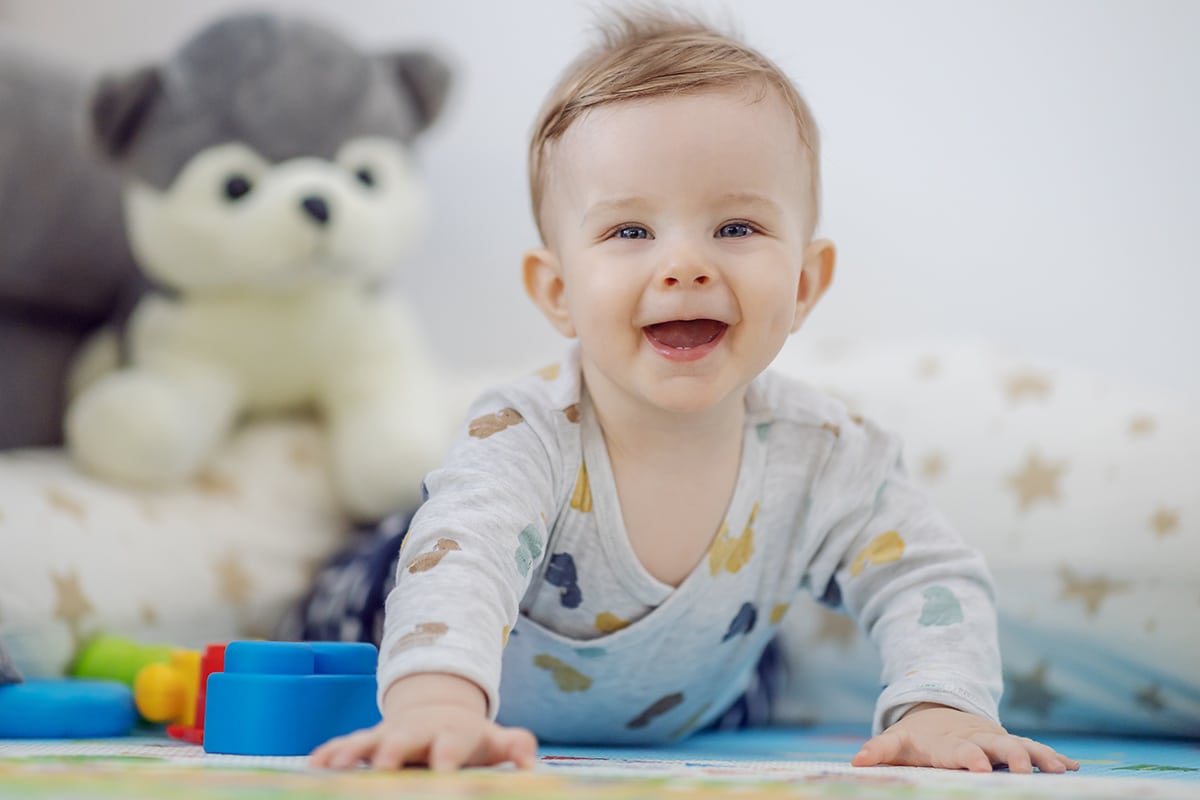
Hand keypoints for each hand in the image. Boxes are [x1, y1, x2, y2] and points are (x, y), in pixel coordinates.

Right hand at [308, 673, 537, 770]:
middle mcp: (416, 731)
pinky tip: (313, 768)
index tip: (445, 776)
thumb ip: (515, 747)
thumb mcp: (494, 740)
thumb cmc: (470, 738)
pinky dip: (329, 754)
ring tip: (332, 768)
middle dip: (390, 755)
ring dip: (349, 753)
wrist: (438, 709)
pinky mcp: (367, 741)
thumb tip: (530, 762)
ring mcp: (389, 734)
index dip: (446, 760)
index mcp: (451, 733)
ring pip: (366, 740)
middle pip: (402, 740)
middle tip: (382, 772)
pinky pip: (344, 745)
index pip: (450, 745)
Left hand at [851, 704, 1079, 773]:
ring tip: (1060, 769)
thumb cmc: (917, 739)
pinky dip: (1053, 757)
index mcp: (950, 743)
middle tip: (1025, 769)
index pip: (960, 751)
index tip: (978, 767)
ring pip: (1022, 746)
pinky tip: (1074, 767)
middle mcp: (978, 740)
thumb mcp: (898, 743)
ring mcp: (997, 741)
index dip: (968, 758)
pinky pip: (1036, 750)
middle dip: (1012, 756)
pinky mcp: (1011, 745)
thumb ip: (880, 751)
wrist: (940, 716)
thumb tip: (857, 761)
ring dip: (1040, 757)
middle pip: (997, 746)